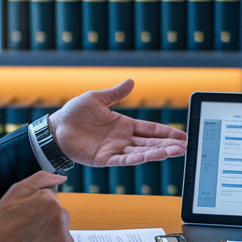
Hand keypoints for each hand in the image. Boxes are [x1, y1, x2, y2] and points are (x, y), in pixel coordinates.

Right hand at [0, 171, 73, 241]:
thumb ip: (41, 179)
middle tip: (26, 231)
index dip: (36, 212)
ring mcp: (62, 230)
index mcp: (49, 197)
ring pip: (61, 229)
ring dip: (51, 234)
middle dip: (45, 221)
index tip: (26, 219)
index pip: (50, 202)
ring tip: (31, 241)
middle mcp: (59, 212)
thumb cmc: (1, 223)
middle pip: (57, 215)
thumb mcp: (17, 191)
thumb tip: (61, 178)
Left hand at [46, 79, 187, 166]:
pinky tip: (149, 157)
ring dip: (158, 153)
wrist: (55, 128)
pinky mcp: (104, 159)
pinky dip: (136, 159)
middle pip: (151, 143)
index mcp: (124, 125)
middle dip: (168, 144)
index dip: (167, 133)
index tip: (183, 136)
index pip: (151, 130)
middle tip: (186, 147)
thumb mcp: (97, 99)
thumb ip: (116, 93)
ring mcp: (114, 150)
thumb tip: (131, 81)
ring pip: (141, 153)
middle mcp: (122, 139)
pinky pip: (123, 160)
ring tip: (175, 152)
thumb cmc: (73, 114)